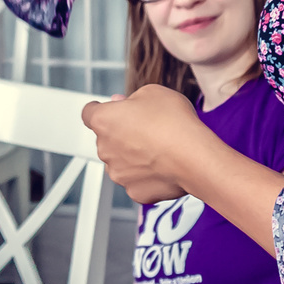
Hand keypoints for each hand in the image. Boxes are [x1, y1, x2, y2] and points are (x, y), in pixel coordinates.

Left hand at [82, 84, 207, 205]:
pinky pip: (137, 181)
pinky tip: (164, 166)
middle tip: (147, 128)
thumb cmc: (174, 123)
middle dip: (122, 134)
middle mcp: (104, 148)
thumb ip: (133, 98)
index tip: (109, 110)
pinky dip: (147, 175)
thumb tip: (125, 104)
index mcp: (104, 120)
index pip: (89, 112)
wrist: (194, 157)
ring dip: (133, 156)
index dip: (100, 110)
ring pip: (121, 162)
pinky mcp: (134, 191)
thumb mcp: (153, 93)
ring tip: (160, 148)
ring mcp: (118, 173)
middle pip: (107, 139)